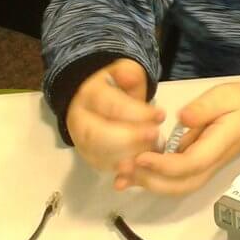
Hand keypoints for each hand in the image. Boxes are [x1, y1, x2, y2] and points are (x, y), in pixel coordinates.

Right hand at [67, 58, 164, 172]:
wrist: (95, 98)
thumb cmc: (116, 84)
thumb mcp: (124, 71)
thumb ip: (129, 74)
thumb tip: (129, 78)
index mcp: (89, 95)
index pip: (109, 106)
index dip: (135, 113)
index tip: (161, 115)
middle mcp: (79, 120)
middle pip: (97, 135)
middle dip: (129, 139)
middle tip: (155, 136)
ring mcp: (81, 141)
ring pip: (99, 155)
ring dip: (128, 156)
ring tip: (152, 150)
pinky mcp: (89, 156)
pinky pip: (104, 166)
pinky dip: (123, 169)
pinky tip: (143, 164)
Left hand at [119, 81, 239, 194]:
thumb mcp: (225, 95)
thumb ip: (205, 107)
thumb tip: (181, 118)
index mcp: (221, 144)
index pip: (191, 163)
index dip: (164, 165)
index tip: (140, 156)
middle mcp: (212, 162)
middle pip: (181, 184)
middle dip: (151, 181)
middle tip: (124, 167)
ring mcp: (206, 167)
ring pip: (177, 187)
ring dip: (149, 185)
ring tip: (122, 174)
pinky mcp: (198, 165)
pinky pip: (176, 179)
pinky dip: (154, 180)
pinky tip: (133, 172)